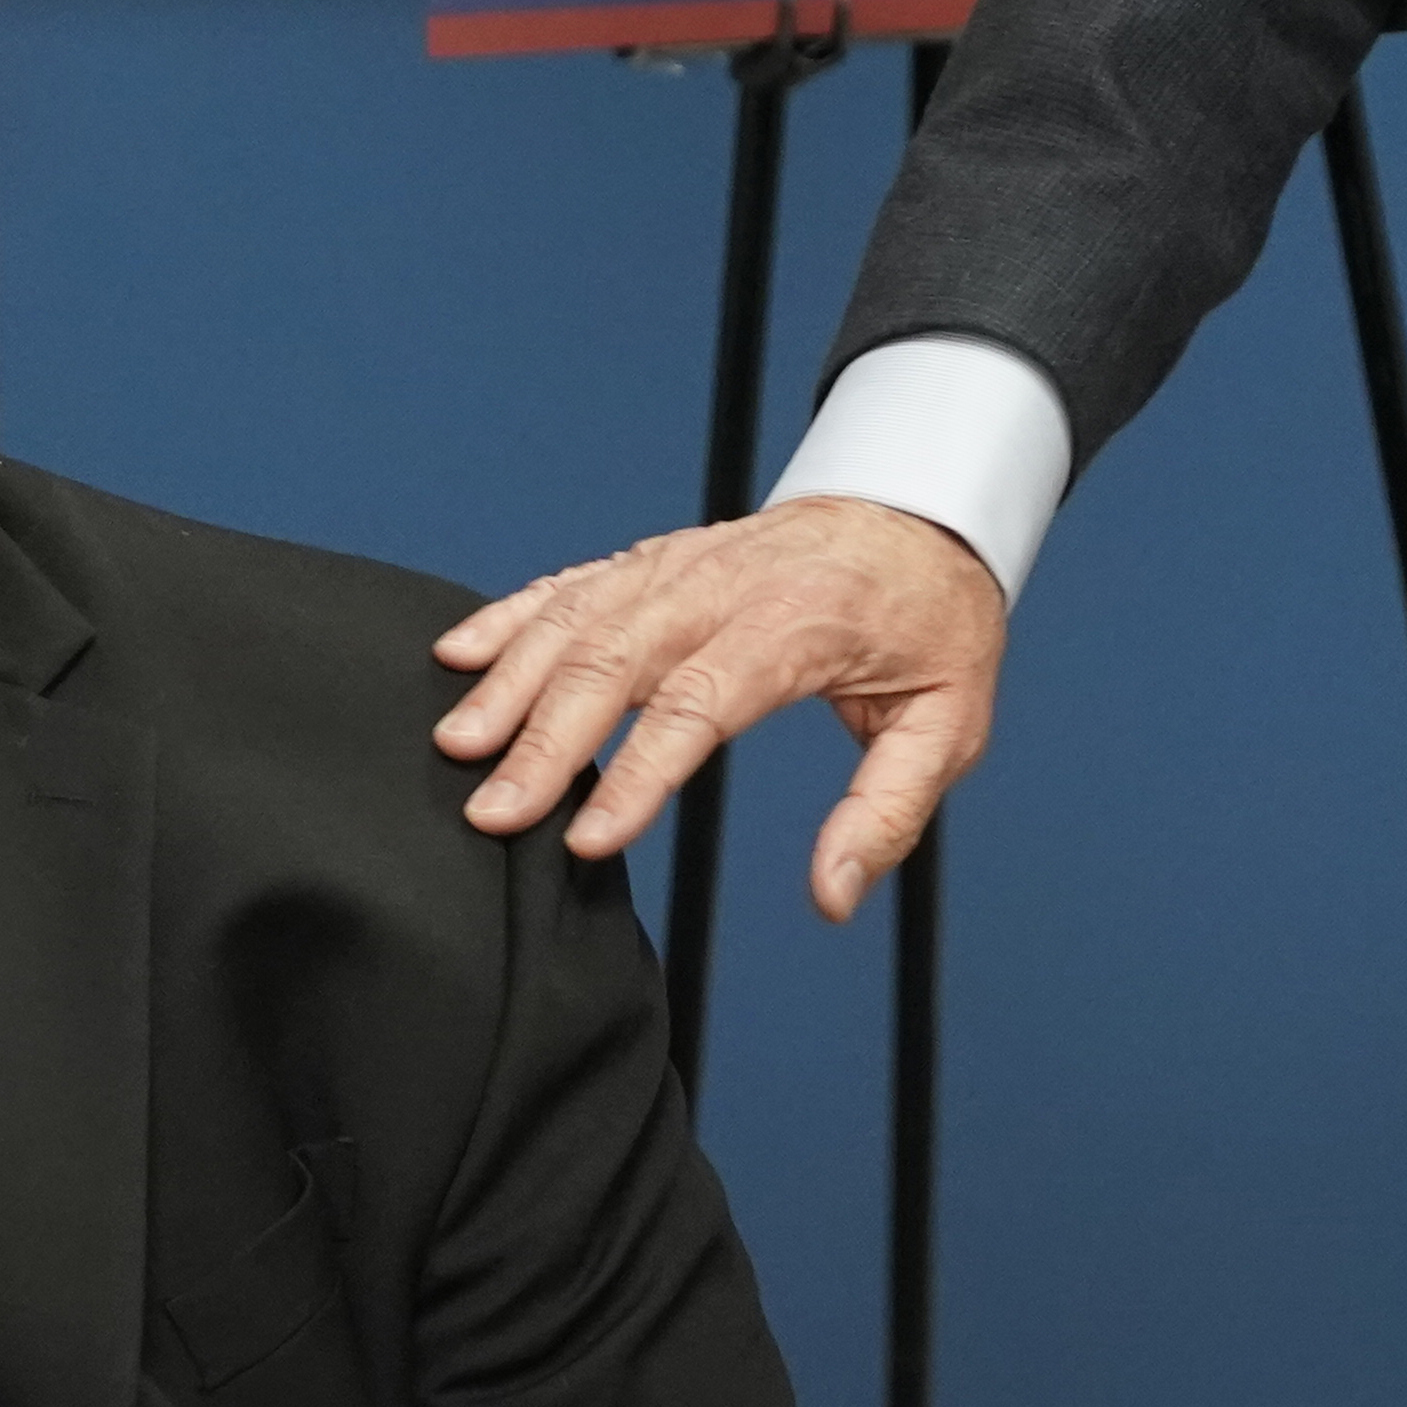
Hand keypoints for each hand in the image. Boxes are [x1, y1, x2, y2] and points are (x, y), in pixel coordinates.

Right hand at [431, 497, 1010, 919]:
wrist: (923, 511)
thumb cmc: (932, 622)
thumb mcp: (949, 723)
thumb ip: (888, 812)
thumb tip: (831, 896)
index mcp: (802, 622)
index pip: (704, 700)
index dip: (638, 774)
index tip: (585, 839)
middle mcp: (729, 583)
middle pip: (619, 655)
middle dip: (546, 737)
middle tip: (490, 811)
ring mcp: (685, 562)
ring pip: (582, 614)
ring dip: (512, 677)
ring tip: (457, 742)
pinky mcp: (659, 557)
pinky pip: (575, 581)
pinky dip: (512, 614)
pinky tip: (459, 652)